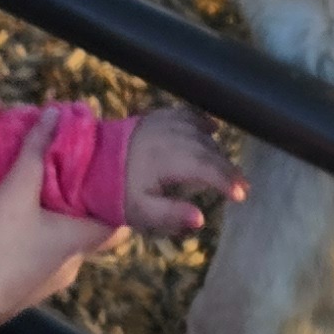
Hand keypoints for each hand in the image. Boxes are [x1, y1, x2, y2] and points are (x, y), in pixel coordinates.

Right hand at [0, 111, 125, 319]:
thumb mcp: (13, 192)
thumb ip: (35, 152)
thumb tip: (57, 115)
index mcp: (80, 241)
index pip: (119, 218)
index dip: (115, 192)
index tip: (103, 167)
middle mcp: (73, 264)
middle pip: (89, 228)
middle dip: (79, 199)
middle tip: (64, 167)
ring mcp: (49, 281)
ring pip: (62, 242)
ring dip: (53, 217)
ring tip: (34, 187)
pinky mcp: (25, 289)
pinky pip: (40, 256)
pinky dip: (36, 235)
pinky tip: (13, 220)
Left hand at [118, 108, 243, 234]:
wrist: (90, 163)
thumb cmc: (116, 192)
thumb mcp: (140, 212)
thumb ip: (170, 215)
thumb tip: (201, 219)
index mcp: (165, 160)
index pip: (206, 168)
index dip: (226, 181)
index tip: (241, 195)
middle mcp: (168, 137)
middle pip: (208, 151)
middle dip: (228, 169)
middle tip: (243, 187)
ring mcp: (163, 123)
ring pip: (200, 134)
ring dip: (217, 150)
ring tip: (228, 170)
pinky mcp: (157, 116)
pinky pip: (186, 114)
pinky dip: (202, 122)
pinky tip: (212, 129)